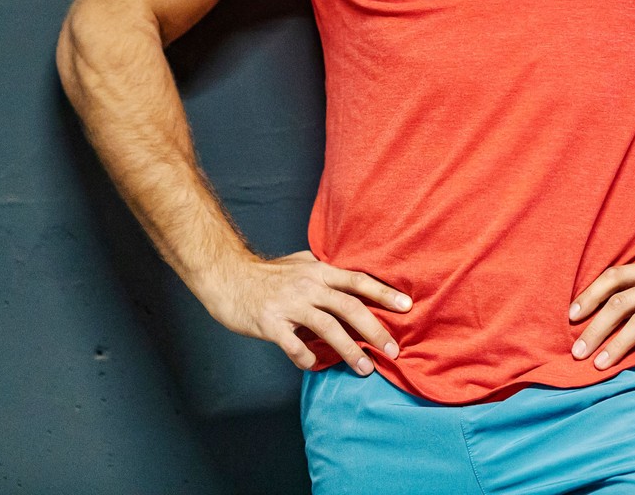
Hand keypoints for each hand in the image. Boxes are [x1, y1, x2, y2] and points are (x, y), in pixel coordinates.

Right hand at [207, 249, 411, 374]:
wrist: (227, 275)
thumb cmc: (266, 273)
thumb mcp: (300, 263)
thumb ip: (325, 272)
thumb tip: (351, 279)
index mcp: (318, 272)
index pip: (358, 281)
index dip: (384, 293)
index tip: (407, 306)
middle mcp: (308, 286)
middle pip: (349, 307)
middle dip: (375, 330)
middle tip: (393, 350)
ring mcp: (289, 304)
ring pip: (327, 328)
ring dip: (349, 350)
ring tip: (365, 369)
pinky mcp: (270, 322)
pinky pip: (294, 345)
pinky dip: (306, 358)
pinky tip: (313, 365)